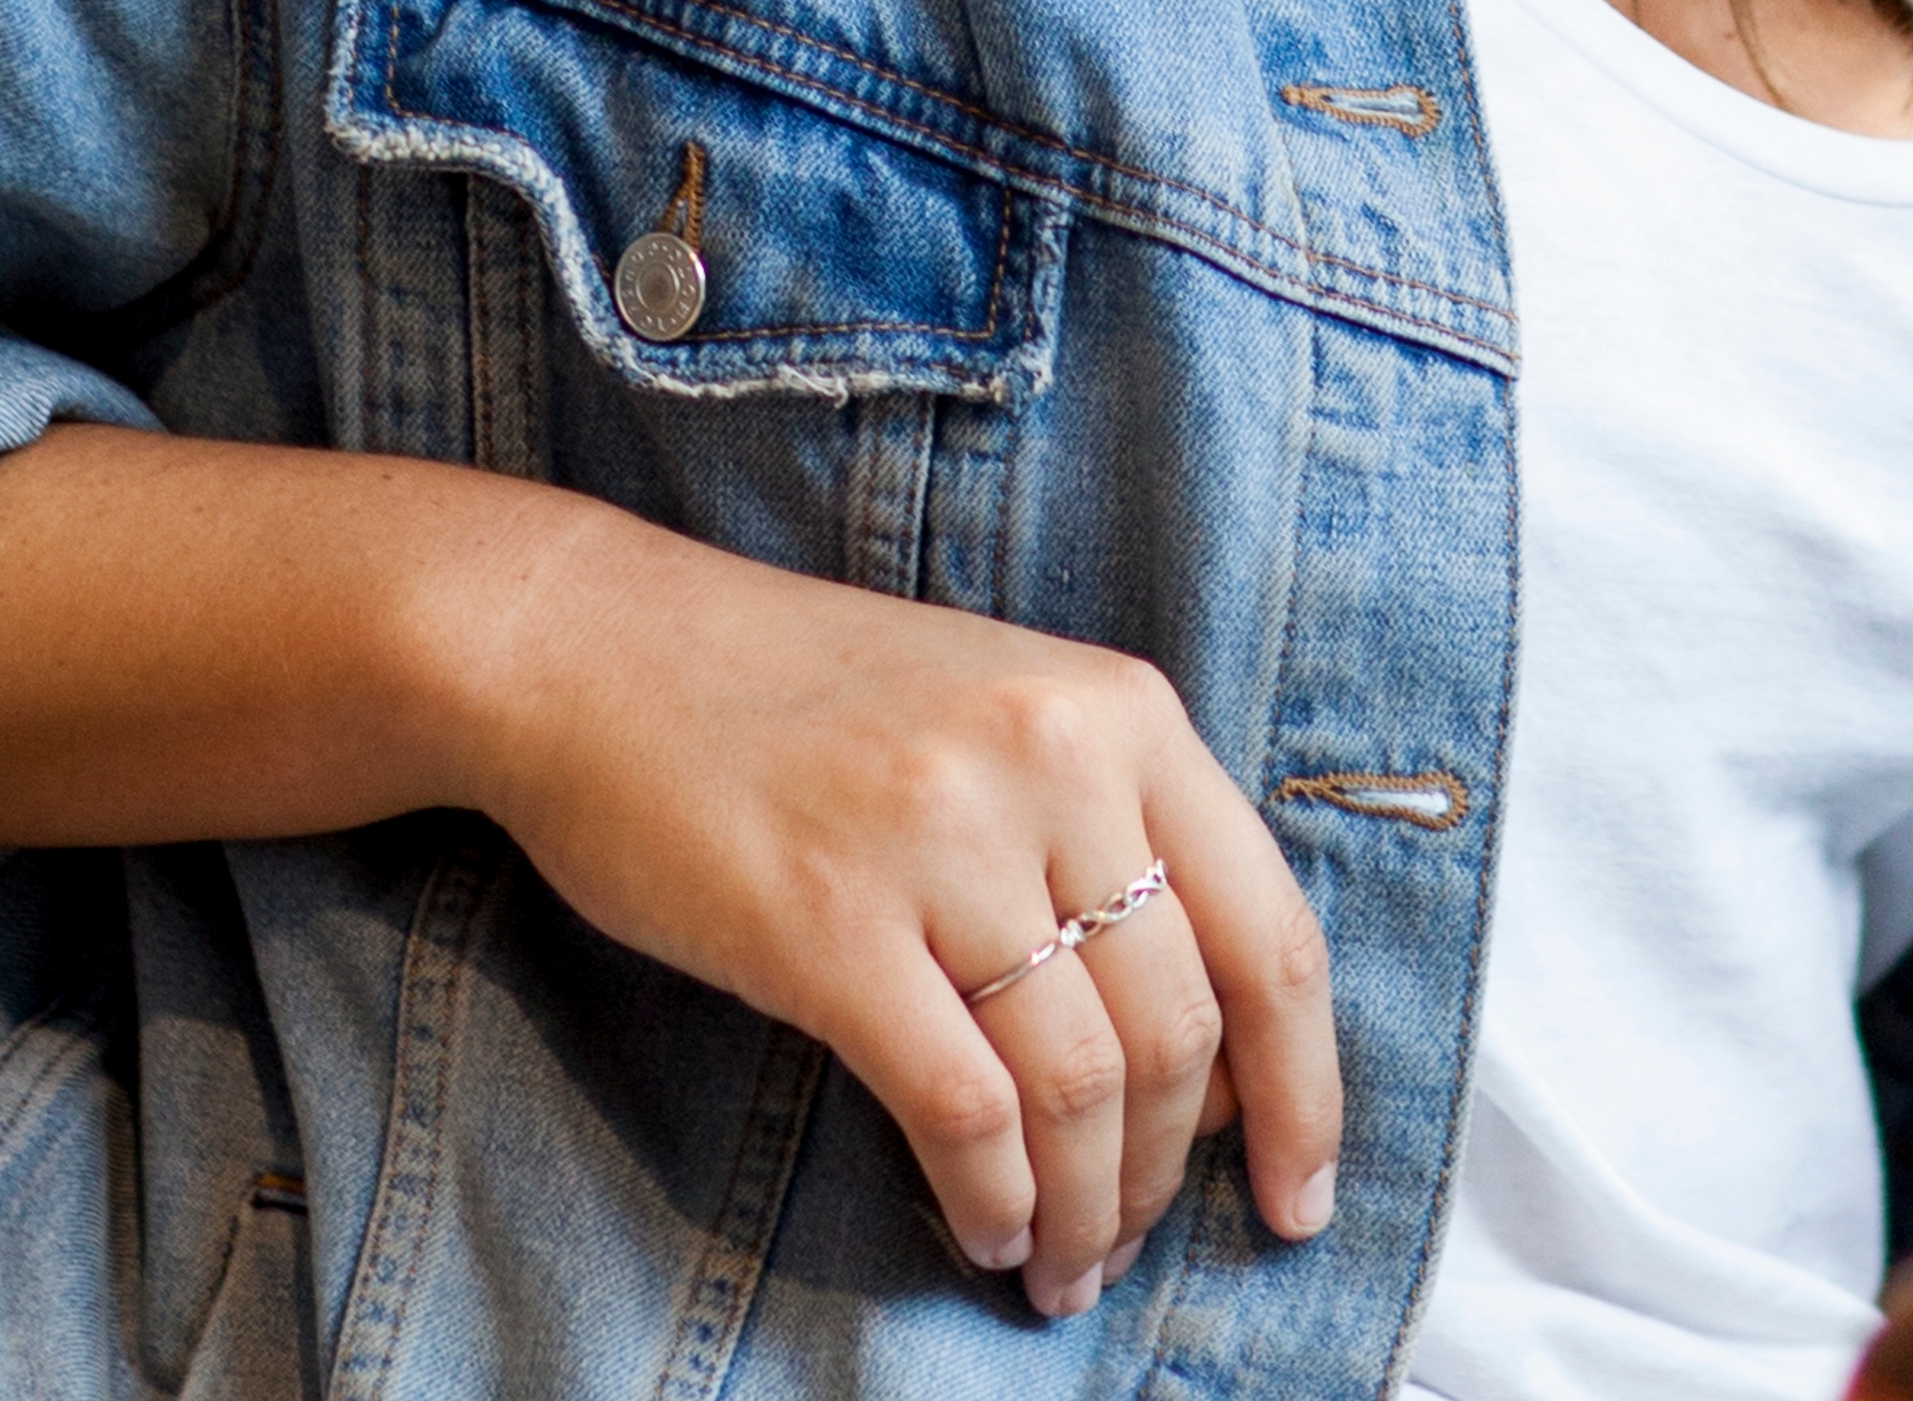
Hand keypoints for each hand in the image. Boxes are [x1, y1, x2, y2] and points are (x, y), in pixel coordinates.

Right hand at [453, 505, 1342, 1318]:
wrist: (606, 649)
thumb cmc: (806, 698)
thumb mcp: (1006, 717)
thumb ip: (1117, 845)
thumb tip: (1211, 1060)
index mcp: (1122, 711)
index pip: (1272, 934)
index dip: (1306, 1092)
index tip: (1296, 1193)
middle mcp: (1054, 764)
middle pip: (1179, 1031)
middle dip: (1168, 1174)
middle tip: (1129, 1241)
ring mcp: (942, 843)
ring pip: (1081, 1087)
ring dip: (1083, 1211)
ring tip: (1062, 1264)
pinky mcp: (828, 927)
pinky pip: (962, 1110)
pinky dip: (990, 1200)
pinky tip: (982, 1231)